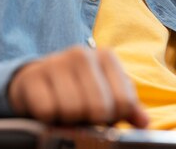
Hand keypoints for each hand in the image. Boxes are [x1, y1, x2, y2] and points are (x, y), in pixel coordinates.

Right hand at [8, 46, 148, 127]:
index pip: (124, 102)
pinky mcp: (32, 76)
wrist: (38, 81)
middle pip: (99, 107)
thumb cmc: (79, 90)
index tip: (103, 113)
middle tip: (82, 115)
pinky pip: (47, 110)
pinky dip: (48, 117)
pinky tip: (48, 108)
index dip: (114, 117)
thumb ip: (128, 107)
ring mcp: (55, 61)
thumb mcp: (107, 94)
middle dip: (90, 120)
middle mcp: (81, 53)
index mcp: (106, 57)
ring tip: (65, 111)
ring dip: (68, 119)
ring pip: (73, 110)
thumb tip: (144, 122)